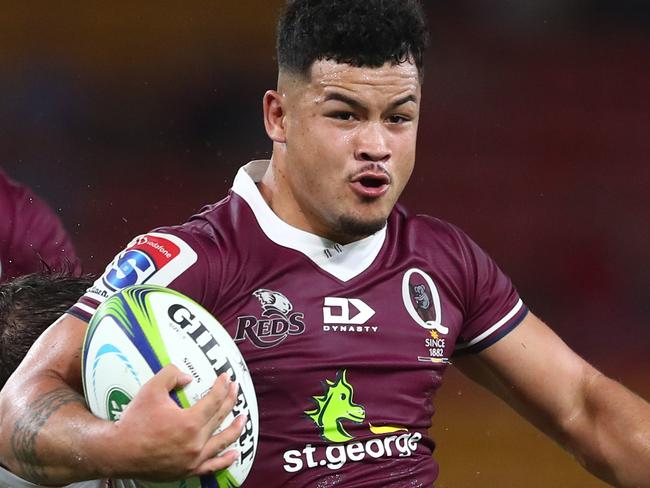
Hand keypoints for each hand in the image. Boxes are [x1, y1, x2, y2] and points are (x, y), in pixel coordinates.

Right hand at [106, 365, 243, 479]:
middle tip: (235, 389)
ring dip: (235, 428)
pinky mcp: (187, 470)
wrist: (118, 451)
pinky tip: (233, 454)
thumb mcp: (152, 389)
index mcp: (190, 421)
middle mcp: (196, 442)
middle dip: (230, 400)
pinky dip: (225, 460)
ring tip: (242, 419)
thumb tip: (188, 378)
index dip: (222, 386)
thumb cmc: (134, 420)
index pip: (215, 400)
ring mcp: (193, 458)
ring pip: (222, 442)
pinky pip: (212, 466)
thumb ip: (172, 375)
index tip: (225, 377)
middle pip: (221, 417)